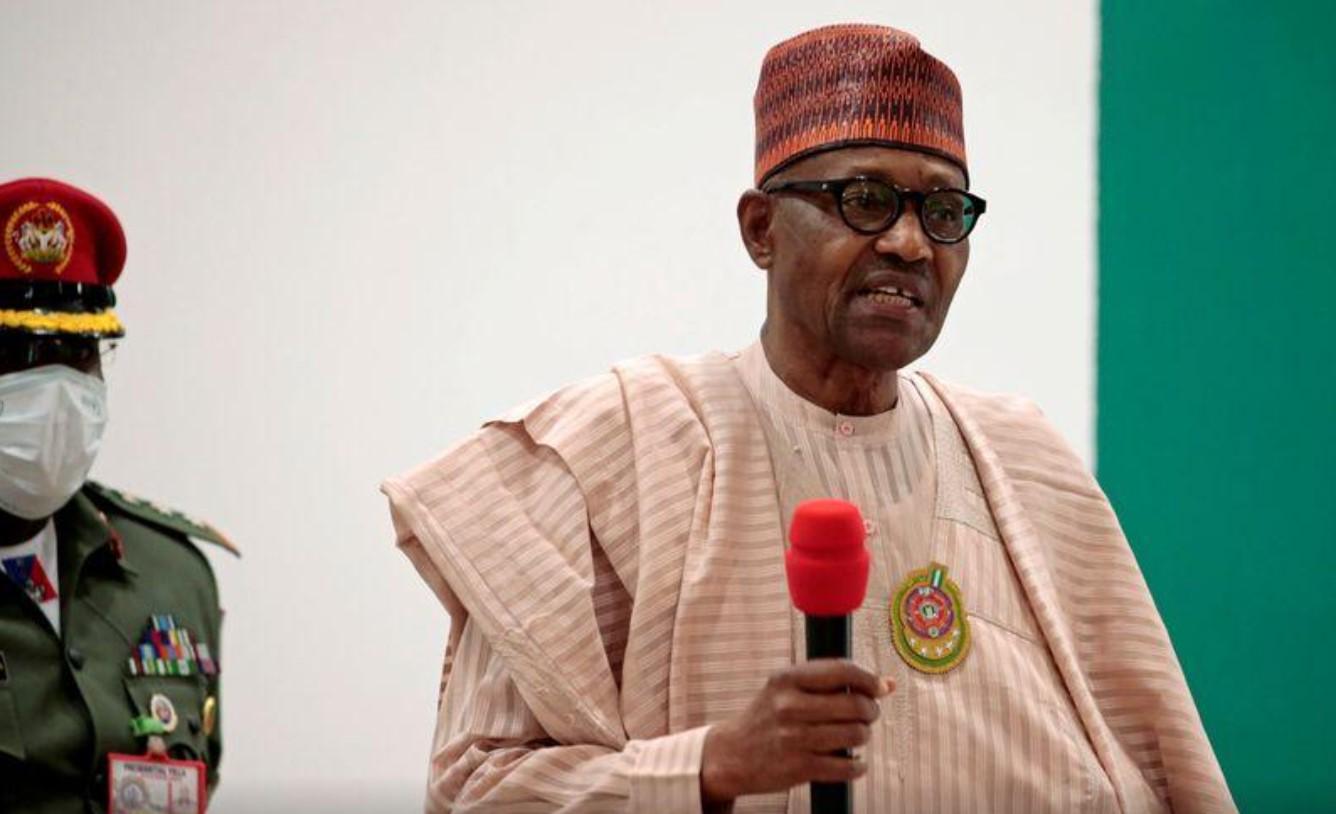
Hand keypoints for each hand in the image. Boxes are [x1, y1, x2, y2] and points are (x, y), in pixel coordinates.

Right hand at [699, 660, 893, 805]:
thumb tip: (888, 684)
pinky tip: (852, 760)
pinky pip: (847, 766)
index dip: (868, 678)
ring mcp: (794, 738)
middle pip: (855, 705)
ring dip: (863, 736)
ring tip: (854, 735)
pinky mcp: (799, 768)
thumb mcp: (787, 689)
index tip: (878, 687)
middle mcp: (789, 705)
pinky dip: (858, 765)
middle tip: (867, 714)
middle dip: (870, 711)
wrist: (732, 755)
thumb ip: (832, 682)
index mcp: (786, 679)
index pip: (842, 670)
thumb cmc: (766, 717)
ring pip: (855, 735)